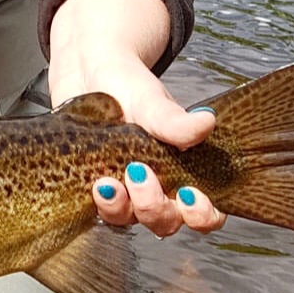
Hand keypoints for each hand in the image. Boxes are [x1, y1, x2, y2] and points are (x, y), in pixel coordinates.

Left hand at [48, 0, 227, 238]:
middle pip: (163, 222)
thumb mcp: (150, 100)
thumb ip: (173, 119)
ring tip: (107, 181)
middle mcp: (153, 188)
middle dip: (153, 207)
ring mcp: (119, 191)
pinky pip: (90, 207)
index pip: (203, 212)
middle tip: (139, 173)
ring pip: (125, 220)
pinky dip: (92, 200)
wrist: (87, 70)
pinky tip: (90, 181)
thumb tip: (206, 123)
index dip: (201, 214)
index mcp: (180, 172)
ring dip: (118, 207)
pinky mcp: (86, 186)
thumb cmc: (127, 86)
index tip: (189, 194)